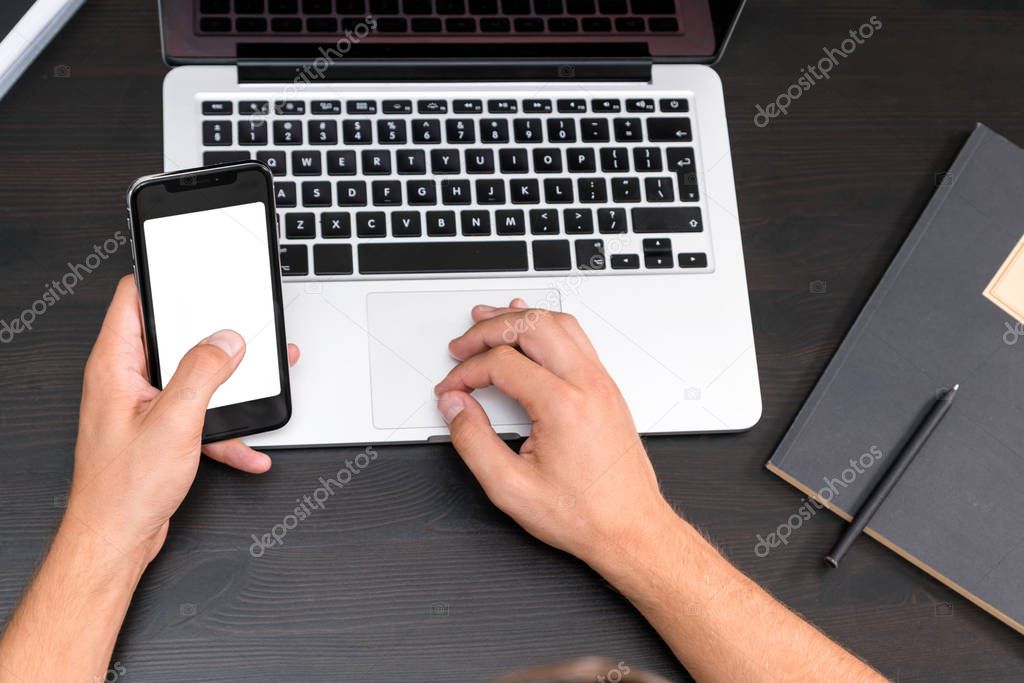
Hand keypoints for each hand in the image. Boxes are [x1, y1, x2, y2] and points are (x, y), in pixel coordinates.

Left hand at [66, 275, 298, 562]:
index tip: (196, 272)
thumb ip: (204, 372)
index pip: (133, 298)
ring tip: (260, 382)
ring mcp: (143, 406)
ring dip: (228, 385)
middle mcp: (125, 380)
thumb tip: (226, 340)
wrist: (115, 541)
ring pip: (192, 378)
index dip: (164, 279)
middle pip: (172, 337)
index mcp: (115, 366)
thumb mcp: (175, 421)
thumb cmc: (123, 489)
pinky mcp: (159, 431)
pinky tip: (248, 447)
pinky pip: (199, 416)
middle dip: (213, 335)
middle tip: (242, 327)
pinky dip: (225, 428)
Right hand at [434, 299, 670, 565]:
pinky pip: (576, 338)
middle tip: (462, 345)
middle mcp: (587, 385)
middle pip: (531, 326)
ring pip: (558, 323)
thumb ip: (473, 441)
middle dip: (488, 330)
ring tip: (490, 321)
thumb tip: (455, 406)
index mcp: (563, 406)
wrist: (631, 530)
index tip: (452, 390)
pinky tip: (531, 329)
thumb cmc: (584, 514)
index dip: (466, 372)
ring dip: (519, 318)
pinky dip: (547, 326)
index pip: (502, 363)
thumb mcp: (510, 488)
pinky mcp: (607, 389)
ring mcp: (601, 383)